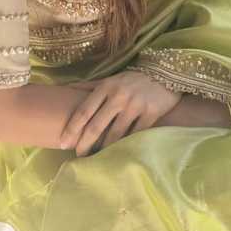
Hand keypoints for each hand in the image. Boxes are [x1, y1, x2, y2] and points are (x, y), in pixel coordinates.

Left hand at [59, 71, 181, 156]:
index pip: (84, 110)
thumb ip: (89, 86)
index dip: (72, 128)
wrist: (166, 73)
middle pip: (96, 125)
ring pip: (114, 134)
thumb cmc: (132, 80)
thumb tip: (64, 87)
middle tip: (78, 156)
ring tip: (95, 158)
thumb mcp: (110, 79)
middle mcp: (119, 95)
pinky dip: (125, 145)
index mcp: (106, 86)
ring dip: (103, 148)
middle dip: (84, 144)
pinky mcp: (151, 113)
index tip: (63, 143)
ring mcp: (135, 105)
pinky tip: (118, 154)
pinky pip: (135, 135)